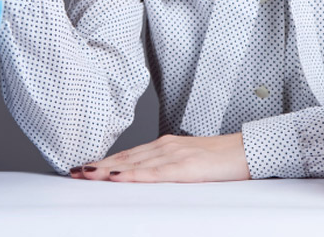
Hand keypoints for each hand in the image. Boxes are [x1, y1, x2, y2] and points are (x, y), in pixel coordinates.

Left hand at [68, 133, 250, 182]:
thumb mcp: (189, 161)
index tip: (85, 167)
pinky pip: (154, 173)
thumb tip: (148, 176)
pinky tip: (118, 177)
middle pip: (125, 158)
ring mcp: (175, 155)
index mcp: (166, 145)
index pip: (128, 155)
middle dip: (99, 165)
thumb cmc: (223, 158)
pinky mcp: (185, 167)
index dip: (105, 161)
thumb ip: (168, 166)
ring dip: (108, 169)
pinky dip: (133, 174)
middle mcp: (166, 146)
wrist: (248, 151)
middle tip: (75, 172)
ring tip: (87, 175)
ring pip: (134, 163)